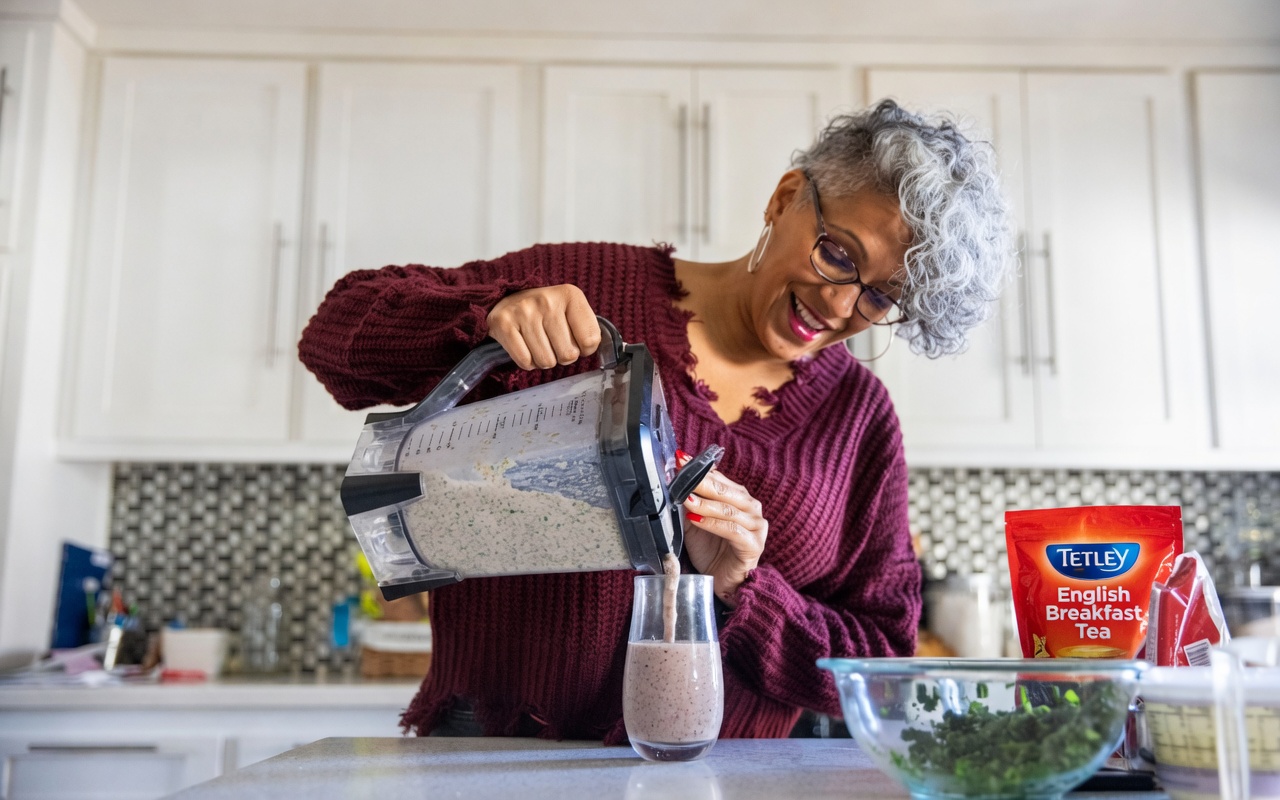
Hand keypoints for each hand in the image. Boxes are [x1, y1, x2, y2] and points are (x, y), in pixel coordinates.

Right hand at [486, 285, 600, 369]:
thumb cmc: (546, 311)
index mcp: (570, 295)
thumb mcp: (571, 310)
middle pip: (567, 355)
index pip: (591, 340)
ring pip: (546, 361)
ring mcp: (523, 312)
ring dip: (544, 359)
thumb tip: (600, 350)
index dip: (584, 348)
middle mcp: (547, 300)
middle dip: (562, 355)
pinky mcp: (503, 324)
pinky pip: (525, 361)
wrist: (507, 300)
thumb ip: (589, 329)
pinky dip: (527, 361)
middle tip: (553, 343)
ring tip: (539, 343)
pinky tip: (525, 346)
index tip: (575, 340)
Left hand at [677, 450, 767, 606]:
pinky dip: (713, 524)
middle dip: (701, 481)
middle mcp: (751, 508)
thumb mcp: (695, 521)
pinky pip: (733, 530)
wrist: (723, 581)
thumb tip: (673, 480)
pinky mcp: (754, 545)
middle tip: (681, 473)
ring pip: (729, 509)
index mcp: (739, 498)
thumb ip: (689, 502)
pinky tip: (696, 519)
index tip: (680, 459)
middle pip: (725, 491)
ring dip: (705, 503)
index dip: (699, 468)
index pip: (719, 478)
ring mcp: (756, 526)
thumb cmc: (711, 550)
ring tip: (686, 498)